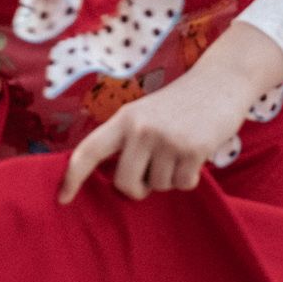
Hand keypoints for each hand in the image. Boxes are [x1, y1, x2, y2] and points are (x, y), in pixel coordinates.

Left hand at [60, 66, 246, 203]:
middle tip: (150, 178)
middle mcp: (141, 129)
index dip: (72, 177)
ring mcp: (167, 140)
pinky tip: (195, 156)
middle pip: (125, 183)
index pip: (88, 151)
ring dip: (170, 178)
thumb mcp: (145, 114)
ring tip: (180, 153)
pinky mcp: (193, 150)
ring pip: (159, 186)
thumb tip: (122, 183)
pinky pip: (183, 185)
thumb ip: (129, 141)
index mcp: (124, 119)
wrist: (220, 82)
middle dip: (138, 189)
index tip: (62, 199)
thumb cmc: (180, 105)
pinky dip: (189, 178)